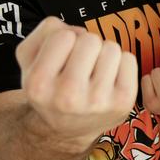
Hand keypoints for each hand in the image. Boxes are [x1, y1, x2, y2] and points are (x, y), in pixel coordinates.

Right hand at [17, 17, 137, 145]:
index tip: (62, 56)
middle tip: (80, 64)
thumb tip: (77, 30)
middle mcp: (67, 97)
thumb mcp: (30, 60)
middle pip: (90, 40)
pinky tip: (109, 79)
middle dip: (86, 45)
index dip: (65, 39)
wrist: (66, 129)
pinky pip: (129, 59)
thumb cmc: (50, 87)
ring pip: (111, 48)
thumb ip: (44, 32)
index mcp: (38, 85)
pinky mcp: (123, 102)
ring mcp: (98, 102)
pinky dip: (121, 63)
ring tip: (94, 71)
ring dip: (104, 53)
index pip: (63, 36)